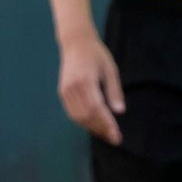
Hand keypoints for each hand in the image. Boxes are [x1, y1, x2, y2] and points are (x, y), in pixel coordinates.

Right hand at [56, 31, 124, 145]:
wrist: (76, 43)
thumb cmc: (96, 54)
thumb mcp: (111, 70)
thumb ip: (114, 91)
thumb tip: (119, 112)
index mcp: (85, 81)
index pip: (97, 109)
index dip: (107, 125)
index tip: (117, 136)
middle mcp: (72, 88)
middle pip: (86, 116)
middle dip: (101, 129)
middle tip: (114, 138)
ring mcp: (65, 91)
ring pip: (78, 117)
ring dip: (92, 128)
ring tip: (106, 134)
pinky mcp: (62, 93)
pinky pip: (72, 113)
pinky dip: (84, 122)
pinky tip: (94, 125)